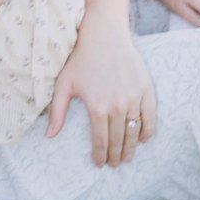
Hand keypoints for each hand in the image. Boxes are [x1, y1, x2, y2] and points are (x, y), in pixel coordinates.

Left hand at [47, 18, 157, 167]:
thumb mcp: (63, 85)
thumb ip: (57, 112)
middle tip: (114, 164)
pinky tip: (142, 139)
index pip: (101, 141)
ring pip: (134, 132)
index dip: (100, 156)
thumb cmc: (80, 59)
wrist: (103, 35)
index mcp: (97, 108)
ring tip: (127, 158)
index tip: (99, 163)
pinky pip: (150, 117)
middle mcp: (117, 106)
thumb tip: (50, 136)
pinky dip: (147, 131)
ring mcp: (133, 98)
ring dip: (131, 149)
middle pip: (119, 141)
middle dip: (116, 156)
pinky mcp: (145, 89)